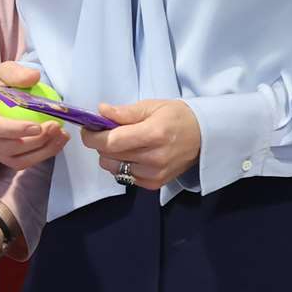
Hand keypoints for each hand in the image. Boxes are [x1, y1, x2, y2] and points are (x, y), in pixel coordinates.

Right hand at [0, 61, 69, 170]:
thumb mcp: (4, 71)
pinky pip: (22, 162)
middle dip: (35, 140)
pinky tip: (57, 142)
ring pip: (16, 159)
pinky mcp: (2, 157)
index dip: (14, 130)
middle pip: (7, 146)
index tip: (37, 126)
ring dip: (43, 151)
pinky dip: (42, 155)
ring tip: (62, 135)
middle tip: (56, 126)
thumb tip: (34, 77)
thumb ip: (16, 73)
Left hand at [80, 99, 201, 189]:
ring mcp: (154, 174)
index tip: (88, 128)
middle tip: (104, 132)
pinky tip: (131, 155)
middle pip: (109, 155)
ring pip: (113, 168)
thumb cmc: (177, 117)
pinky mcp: (154, 185)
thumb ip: (125, 112)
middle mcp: (154, 158)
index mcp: (153, 134)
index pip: (112, 141)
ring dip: (109, 155)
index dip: (93, 136)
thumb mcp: (153, 106)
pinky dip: (121, 165)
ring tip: (120, 143)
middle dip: (99, 143)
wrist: (204, 137)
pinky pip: (124, 177)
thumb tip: (101, 111)